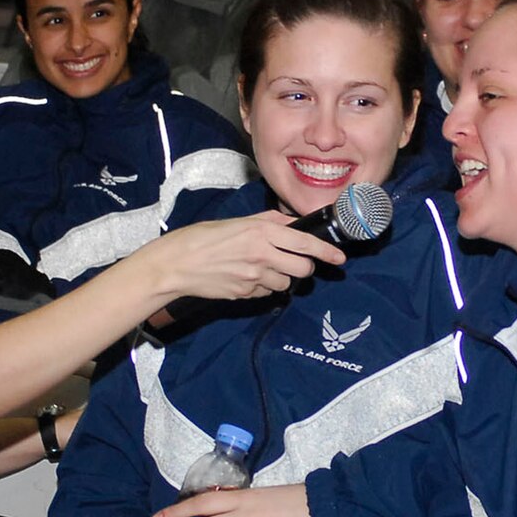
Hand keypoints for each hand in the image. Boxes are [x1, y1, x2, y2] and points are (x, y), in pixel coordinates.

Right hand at [154, 212, 345, 300]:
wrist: (176, 264)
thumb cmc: (202, 238)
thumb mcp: (237, 221)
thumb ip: (268, 222)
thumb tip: (293, 224)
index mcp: (260, 233)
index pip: (305, 244)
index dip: (327, 252)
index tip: (339, 258)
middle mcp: (262, 255)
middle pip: (303, 269)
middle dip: (305, 267)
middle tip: (295, 262)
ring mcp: (254, 278)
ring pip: (286, 283)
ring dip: (282, 278)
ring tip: (262, 268)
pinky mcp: (245, 294)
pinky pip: (266, 293)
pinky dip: (263, 287)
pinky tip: (247, 278)